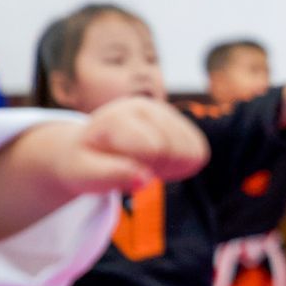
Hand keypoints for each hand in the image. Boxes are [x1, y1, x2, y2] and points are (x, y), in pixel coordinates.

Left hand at [64, 97, 208, 192]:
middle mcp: (145, 106)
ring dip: (173, 168)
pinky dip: (184, 165)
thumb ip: (110, 175)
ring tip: (145, 166)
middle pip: (177, 149)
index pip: (154, 147)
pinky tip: (160, 163)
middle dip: (160, 168)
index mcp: (119, 116)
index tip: (121, 171)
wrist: (86, 148)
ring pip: (194, 150)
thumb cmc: (84, 163)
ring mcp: (165, 112)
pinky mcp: (180, 122)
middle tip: (134, 170)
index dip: (144, 169)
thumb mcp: (86, 174)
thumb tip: (144, 179)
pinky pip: (201, 151)